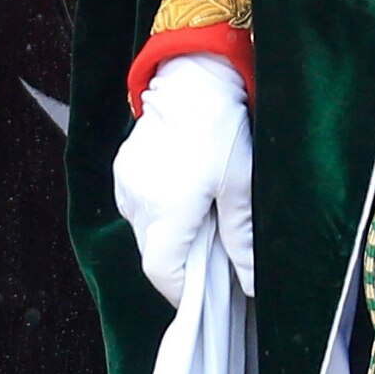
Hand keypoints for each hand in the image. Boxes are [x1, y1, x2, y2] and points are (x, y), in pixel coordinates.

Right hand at [113, 53, 253, 302]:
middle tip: (216, 260)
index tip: (207, 295)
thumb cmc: (221, 130)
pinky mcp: (123, 170)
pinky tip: (187, 196)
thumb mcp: (242, 185)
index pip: (162, 274)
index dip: (183, 291)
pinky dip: (160, 212)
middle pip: (153, 254)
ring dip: (171, 236)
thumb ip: (242, 238)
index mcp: (165, 214)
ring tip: (205, 223)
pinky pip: (138, 205)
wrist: (192, 79)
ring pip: (144, 230)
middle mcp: (137, 205)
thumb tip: (251, 281)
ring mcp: (125, 186)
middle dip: (182, 264)